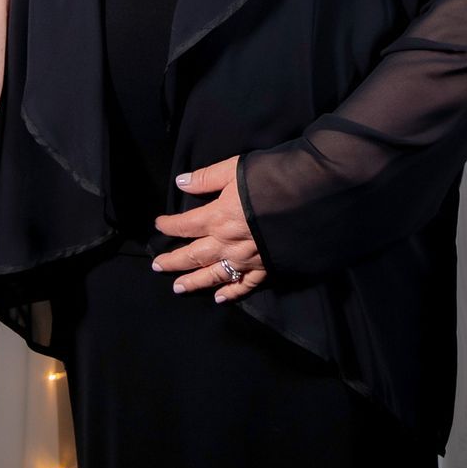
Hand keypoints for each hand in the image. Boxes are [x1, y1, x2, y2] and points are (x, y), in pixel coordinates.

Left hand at [154, 157, 267, 302]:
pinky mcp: (265, 267)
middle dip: (173, 261)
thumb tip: (180, 182)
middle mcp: (227, 243)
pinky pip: (245, 285)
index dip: (168, 225)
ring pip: (213, 275)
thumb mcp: (234, 169)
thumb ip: (206, 178)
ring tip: (178, 288)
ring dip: (193, 282)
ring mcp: (246, 258)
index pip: (184, 225)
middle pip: (193, 255)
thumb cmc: (270, 178)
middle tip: (157, 266)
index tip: (158, 225)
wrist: (309, 196)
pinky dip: (231, 292)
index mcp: (217, 217)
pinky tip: (220, 298)